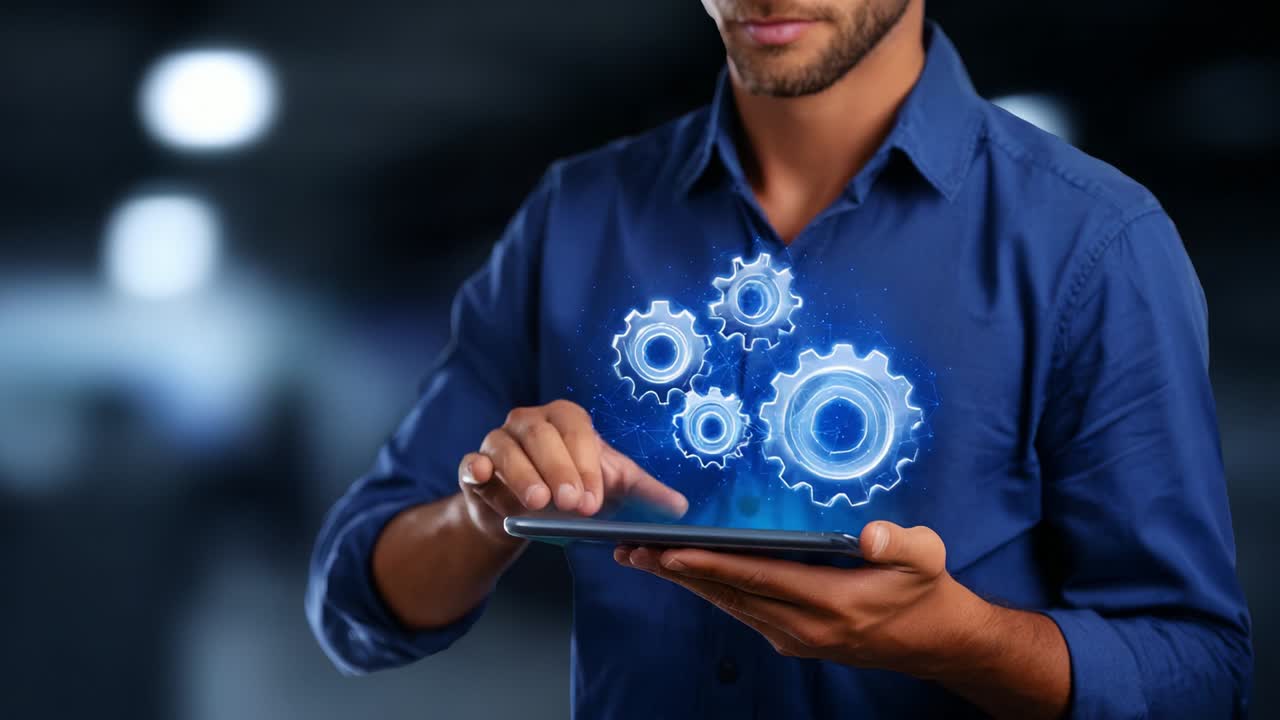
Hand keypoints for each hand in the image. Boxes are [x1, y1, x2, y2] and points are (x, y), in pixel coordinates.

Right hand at [458, 399, 688, 541]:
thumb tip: (682, 507)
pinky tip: (484, 477)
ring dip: (523, 475)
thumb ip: (645, 493)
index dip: (585, 463)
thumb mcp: (612, 489)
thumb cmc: (575, 491)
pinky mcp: (475, 466)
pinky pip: (472, 462)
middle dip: (559, 470)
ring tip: (537, 504)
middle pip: (542, 436)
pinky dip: (477, 467)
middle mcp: (529, 422)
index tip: (594, 501)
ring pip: (507, 449)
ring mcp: (498, 441)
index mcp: (565, 418)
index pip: (576, 429)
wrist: (528, 515)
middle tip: (573, 505)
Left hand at [615, 521, 992, 678]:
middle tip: (635, 551)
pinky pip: (743, 612)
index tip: (671, 552)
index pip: (759, 578)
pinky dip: (711, 592)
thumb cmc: (926, 591)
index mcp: (832, 603)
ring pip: (731, 606)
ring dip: (687, 584)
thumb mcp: (927, 556)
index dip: (712, 565)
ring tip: (645, 560)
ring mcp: (796, 638)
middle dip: (679, 573)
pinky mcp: (793, 640)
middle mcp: (805, 627)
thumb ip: (900, 543)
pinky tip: (687, 576)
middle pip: (731, 594)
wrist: (936, 641)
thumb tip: (870, 535)